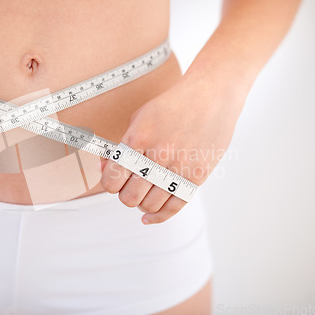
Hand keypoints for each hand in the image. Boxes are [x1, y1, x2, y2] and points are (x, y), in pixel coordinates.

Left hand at [100, 74, 244, 223]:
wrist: (210, 97)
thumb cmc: (172, 106)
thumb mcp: (138, 118)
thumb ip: (120, 145)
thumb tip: (105, 168)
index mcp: (137, 139)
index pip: (112, 179)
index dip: (109, 183)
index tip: (113, 180)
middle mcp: (157, 157)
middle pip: (129, 197)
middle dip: (124, 194)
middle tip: (129, 185)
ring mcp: (178, 168)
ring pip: (149, 205)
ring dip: (141, 203)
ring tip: (143, 192)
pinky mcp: (196, 177)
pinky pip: (174, 207)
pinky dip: (158, 217)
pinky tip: (149, 217)